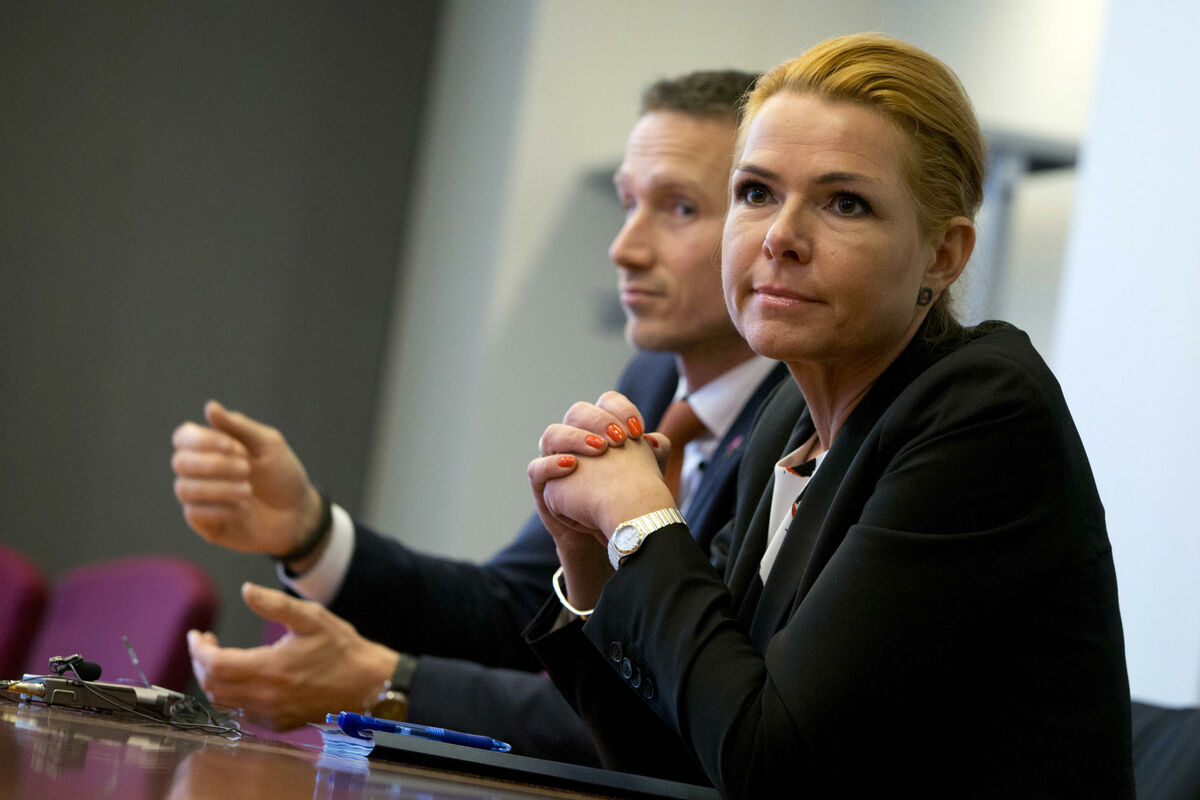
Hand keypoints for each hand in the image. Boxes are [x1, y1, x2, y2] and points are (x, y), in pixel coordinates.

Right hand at [172, 400, 322, 558]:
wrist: (298, 514)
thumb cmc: (282, 474)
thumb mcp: (268, 445)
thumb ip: (239, 427)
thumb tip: (210, 406)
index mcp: (211, 447)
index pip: (183, 437)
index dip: (203, 441)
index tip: (236, 448)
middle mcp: (199, 472)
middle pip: (180, 462)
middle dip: (216, 465)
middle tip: (247, 470)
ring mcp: (199, 499)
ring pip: (184, 489)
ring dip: (220, 489)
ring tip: (248, 491)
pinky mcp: (204, 523)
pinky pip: (194, 514)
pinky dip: (221, 509)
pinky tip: (243, 509)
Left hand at [187, 582, 397, 730]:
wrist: (367, 683)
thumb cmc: (341, 648)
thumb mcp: (312, 617)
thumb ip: (275, 604)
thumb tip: (246, 590)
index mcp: (270, 668)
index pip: (214, 665)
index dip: (198, 649)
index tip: (197, 635)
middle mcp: (266, 696)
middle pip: (212, 685)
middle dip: (201, 662)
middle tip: (207, 643)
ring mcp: (271, 713)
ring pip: (223, 702)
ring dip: (213, 680)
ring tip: (221, 658)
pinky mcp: (278, 723)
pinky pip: (242, 712)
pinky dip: (233, 695)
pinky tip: (245, 677)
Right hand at [529, 392, 675, 608]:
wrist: (615, 532)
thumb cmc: (628, 498)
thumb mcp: (647, 476)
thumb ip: (653, 456)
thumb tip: (655, 440)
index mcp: (601, 430)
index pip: (606, 402)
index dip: (620, 409)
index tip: (637, 429)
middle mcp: (575, 440)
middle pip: (577, 412)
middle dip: (598, 420)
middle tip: (618, 438)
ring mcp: (555, 460)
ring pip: (552, 434)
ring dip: (574, 438)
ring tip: (599, 450)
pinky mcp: (543, 486)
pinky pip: (536, 468)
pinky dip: (551, 465)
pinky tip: (571, 466)